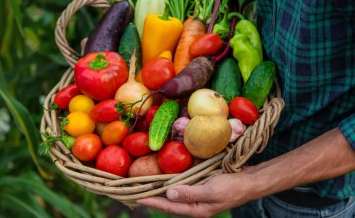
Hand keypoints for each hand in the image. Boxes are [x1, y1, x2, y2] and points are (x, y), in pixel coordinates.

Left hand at [137, 170, 254, 217]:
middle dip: (153, 196)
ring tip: (146, 184)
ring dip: (161, 189)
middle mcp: (194, 204)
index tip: (137, 197)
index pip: (169, 206)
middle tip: (136, 191)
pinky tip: (166, 177)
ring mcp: (198, 196)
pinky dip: (173, 181)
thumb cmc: (233, 187)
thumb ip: (190, 193)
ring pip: (175, 193)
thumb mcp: (212, 191)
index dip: (153, 201)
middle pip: (169, 202)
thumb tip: (169, 193)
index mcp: (196, 209)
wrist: (250, 182)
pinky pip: (183, 185)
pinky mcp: (201, 186)